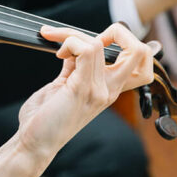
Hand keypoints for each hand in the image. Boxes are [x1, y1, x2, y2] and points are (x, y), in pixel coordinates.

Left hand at [0, 23, 153, 176]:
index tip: (93, 42)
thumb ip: (75, 66)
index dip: (123, 41)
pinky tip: (58, 54)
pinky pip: (86, 50)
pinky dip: (69, 42)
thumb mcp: (64, 85)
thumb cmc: (45, 118)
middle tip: (86, 39)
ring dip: (73, 35)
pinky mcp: (82, 89)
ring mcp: (99, 90)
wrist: (33, 144)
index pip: (141, 60)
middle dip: (119, 31)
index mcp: (109, 89)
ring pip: (100, 43)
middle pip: (142, 52)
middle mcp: (109, 89)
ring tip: (58, 49)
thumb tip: (75, 44)